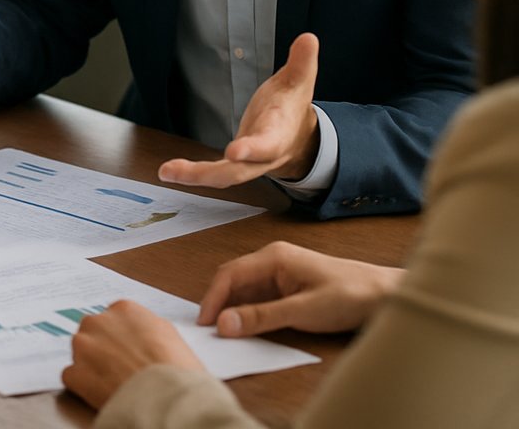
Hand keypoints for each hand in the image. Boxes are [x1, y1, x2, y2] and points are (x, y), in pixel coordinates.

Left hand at [61, 300, 202, 410]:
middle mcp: (98, 322)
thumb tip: (138, 333)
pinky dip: (83, 386)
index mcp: (123, 309)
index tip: (124, 350)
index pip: (112, 319)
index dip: (119, 338)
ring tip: (114, 382)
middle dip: (102, 349)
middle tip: (119, 368)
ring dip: (91, 366)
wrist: (168, 397)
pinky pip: (72, 377)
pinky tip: (102, 393)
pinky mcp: (74, 373)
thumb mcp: (169, 334)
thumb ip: (145, 326)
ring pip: (80, 354)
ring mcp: (83, 347)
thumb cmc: (176, 370)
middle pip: (93, 333)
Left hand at [159, 33, 320, 186]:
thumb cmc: (291, 106)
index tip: (234, 150)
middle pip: (239, 170)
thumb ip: (301, 62)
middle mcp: (262, 157)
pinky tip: (168, 171)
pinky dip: (190, 175)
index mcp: (278, 135)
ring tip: (166, 171)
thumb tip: (308, 38)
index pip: (267, 144)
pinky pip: (211, 174)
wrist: (298, 138)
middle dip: (212, 172)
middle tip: (185, 172)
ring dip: (194, 177)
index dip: (252, 149)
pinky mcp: (233, 165)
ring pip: (222, 176)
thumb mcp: (298, 82)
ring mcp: (247, 164)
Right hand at [198, 241, 402, 337]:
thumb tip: (224, 324)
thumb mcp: (303, 311)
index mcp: (274, 257)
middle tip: (211, 332)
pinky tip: (250, 328)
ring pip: (246, 291)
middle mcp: (273, 261)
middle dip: (220, 304)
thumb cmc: (350, 296)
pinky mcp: (290, 287)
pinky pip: (261, 298)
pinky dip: (250, 313)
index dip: (212, 299)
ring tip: (227, 334)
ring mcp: (282, 273)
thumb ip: (262, 317)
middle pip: (234, 281)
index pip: (229, 274)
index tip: (204, 324)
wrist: (387, 295)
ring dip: (235, 310)